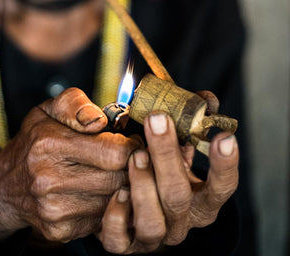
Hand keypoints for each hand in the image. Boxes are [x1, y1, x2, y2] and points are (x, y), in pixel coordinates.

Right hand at [0, 88, 140, 247]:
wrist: (6, 184)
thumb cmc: (36, 139)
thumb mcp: (49, 109)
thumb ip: (76, 104)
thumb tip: (99, 121)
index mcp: (49, 144)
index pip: (113, 153)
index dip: (131, 145)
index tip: (130, 140)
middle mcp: (49, 180)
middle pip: (118, 179)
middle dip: (131, 166)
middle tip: (130, 157)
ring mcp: (53, 209)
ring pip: (113, 201)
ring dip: (122, 187)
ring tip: (114, 173)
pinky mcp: (59, 231)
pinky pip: (101, 220)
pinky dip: (107, 207)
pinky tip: (99, 192)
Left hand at [98, 111, 238, 253]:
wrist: (133, 207)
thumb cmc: (159, 167)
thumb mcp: (179, 146)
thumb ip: (192, 121)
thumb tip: (207, 98)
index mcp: (201, 199)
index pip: (222, 187)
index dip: (224, 164)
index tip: (223, 136)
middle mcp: (182, 221)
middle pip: (180, 197)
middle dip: (167, 155)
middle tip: (157, 119)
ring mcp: (154, 236)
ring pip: (153, 223)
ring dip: (143, 186)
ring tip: (135, 156)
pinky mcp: (124, 245)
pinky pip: (119, 239)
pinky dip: (116, 216)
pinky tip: (117, 193)